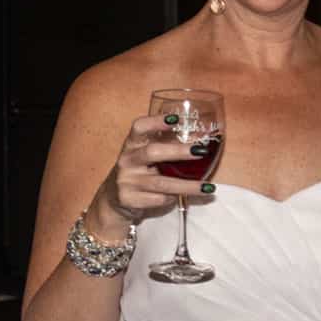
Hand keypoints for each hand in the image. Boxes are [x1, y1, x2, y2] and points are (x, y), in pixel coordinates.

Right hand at [85, 114, 212, 236]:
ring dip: (187, 186)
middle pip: (152, 153)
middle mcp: (127, 161)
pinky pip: (158, 199)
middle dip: (178, 151)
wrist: (113, 200)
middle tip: (201, 151)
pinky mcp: (129, 200)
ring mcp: (126, 181)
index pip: (139, 128)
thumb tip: (199, 140)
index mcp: (131, 145)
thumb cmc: (137, 173)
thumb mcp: (143, 157)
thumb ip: (163, 147)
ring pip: (161, 183)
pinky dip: (173, 199)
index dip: (155, 121)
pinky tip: (181, 198)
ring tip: (207, 187)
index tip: (175, 119)